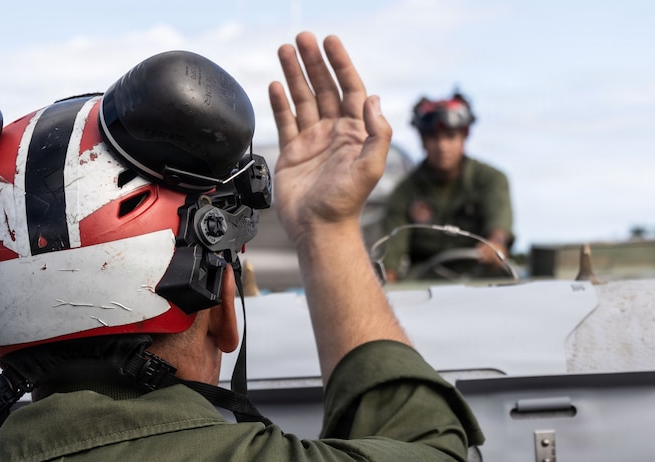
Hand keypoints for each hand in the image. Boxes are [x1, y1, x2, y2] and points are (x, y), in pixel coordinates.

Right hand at [268, 33, 390, 247]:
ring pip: (303, 99)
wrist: (319, 229)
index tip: (330, 43)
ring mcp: (313, 142)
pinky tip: (275, 85)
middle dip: (313, 62)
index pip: (350, 88)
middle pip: (324, 88)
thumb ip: (378, 132)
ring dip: (294, 74)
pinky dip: (280, 103)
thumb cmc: (345, 203)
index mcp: (355, 133)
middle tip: (302, 38)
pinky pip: (285, 121)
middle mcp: (334, 133)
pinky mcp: (293, 153)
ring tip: (284, 51)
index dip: (341, 64)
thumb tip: (373, 98)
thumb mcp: (372, 166)